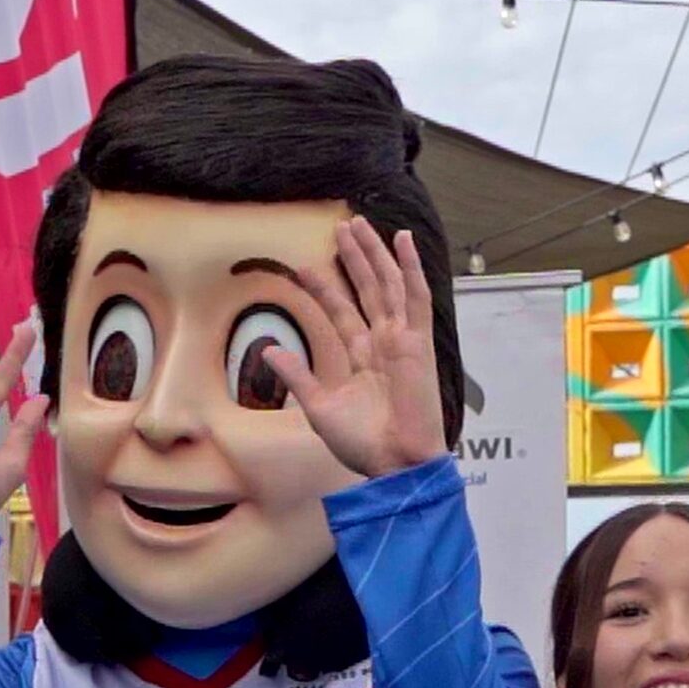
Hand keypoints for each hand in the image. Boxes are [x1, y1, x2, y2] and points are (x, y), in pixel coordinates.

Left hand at [265, 216, 449, 478]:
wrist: (396, 462)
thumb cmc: (362, 444)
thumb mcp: (319, 407)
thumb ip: (297, 375)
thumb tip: (269, 350)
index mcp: (361, 359)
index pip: (341, 312)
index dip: (324, 288)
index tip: (304, 266)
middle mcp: (382, 343)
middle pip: (367, 290)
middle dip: (353, 259)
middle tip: (340, 228)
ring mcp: (402, 339)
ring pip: (388, 285)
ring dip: (374, 254)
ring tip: (359, 226)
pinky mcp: (419, 341)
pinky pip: (417, 296)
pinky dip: (412, 266)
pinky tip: (403, 239)